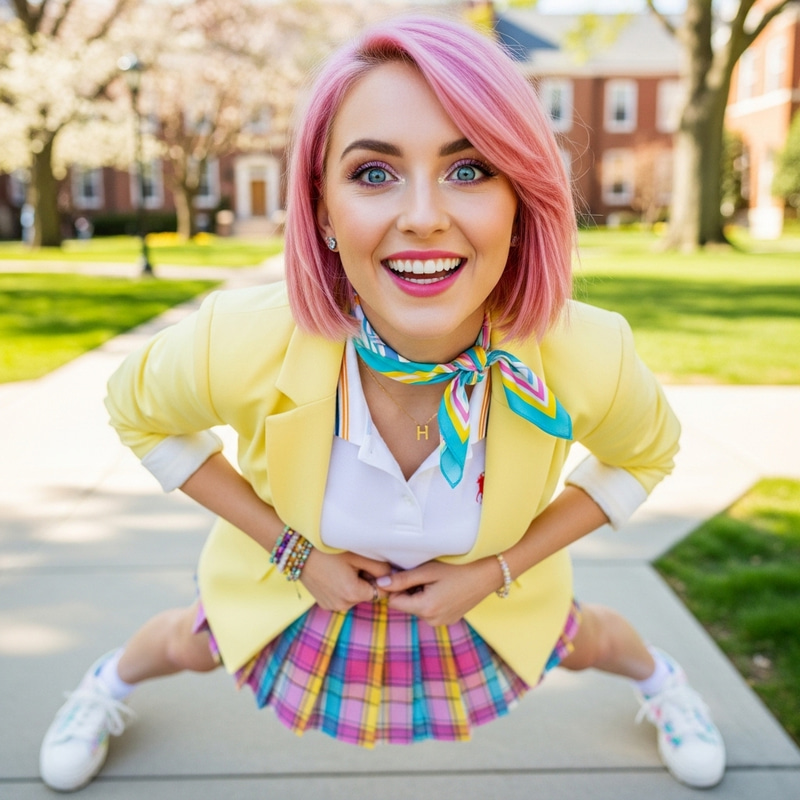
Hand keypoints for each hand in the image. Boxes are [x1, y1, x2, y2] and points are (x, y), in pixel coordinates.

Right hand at [300, 549, 392, 611]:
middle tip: (354, 563)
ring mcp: (332, 606)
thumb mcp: (358, 555)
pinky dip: (343, 588)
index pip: (381, 592)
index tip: (371, 565)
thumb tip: (392, 576)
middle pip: (367, 595)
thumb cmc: (328, 550)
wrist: (298, 550)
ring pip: (355, 596)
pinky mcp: (324, 604)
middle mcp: (343, 605)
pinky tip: (334, 574)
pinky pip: (342, 598)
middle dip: (366, 581)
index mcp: (353, 593)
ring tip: (342, 568)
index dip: (380, 578)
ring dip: (354, 584)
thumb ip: (380, 567)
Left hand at [376, 558, 503, 626]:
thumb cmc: (458, 568)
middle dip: (410, 591)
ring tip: (437, 581)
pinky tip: (445, 588)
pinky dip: (432, 600)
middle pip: (406, 605)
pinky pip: (431, 611)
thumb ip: (403, 579)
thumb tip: (380, 584)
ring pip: (418, 608)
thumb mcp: (428, 570)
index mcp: (425, 609)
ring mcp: (442, 622)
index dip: (396, 587)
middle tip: (426, 575)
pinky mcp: (450, 620)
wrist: (489, 574)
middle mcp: (432, 621)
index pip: (394, 602)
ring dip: (421, 595)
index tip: (408, 573)